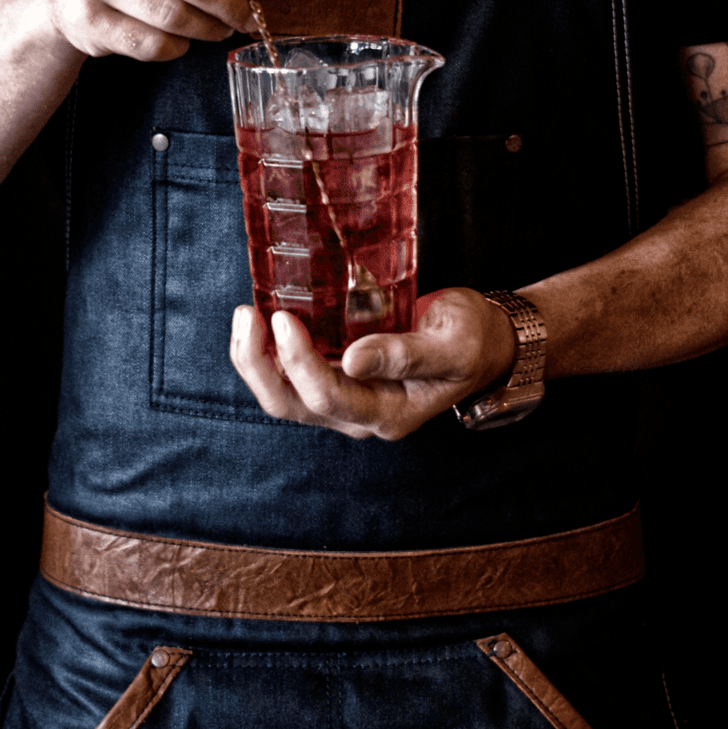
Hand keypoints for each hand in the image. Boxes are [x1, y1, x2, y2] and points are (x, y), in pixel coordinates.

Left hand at [230, 289, 516, 439]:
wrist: (482, 343)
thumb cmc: (471, 341)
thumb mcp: (451, 345)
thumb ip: (406, 355)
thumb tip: (351, 360)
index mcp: (389, 413)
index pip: (329, 396)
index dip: (298, 360)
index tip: (283, 317)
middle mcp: (360, 415)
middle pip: (291, 404)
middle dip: (258, 364)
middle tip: (248, 313)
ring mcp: (345, 399)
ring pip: (283, 394)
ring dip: (255, 359)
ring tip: (245, 314)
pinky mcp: (337, 378)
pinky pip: (290, 375)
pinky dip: (269, 351)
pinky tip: (261, 319)